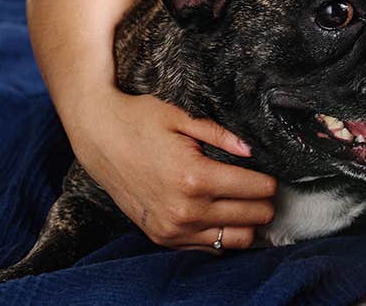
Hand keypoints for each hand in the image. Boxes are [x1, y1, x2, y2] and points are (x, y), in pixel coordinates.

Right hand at [67, 92, 276, 250]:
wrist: (97, 138)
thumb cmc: (139, 121)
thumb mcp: (182, 116)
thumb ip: (222, 134)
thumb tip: (251, 151)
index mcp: (195, 177)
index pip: (257, 190)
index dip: (268, 181)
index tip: (268, 173)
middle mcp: (186, 209)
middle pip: (253, 217)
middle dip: (263, 202)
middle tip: (259, 187)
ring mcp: (173, 228)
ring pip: (236, 239)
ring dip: (247, 222)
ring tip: (243, 202)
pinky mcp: (162, 237)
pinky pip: (208, 247)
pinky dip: (221, 233)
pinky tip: (219, 213)